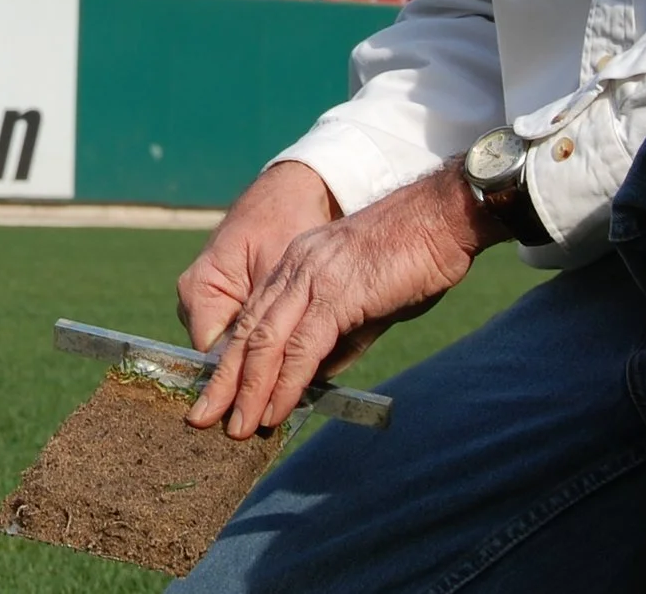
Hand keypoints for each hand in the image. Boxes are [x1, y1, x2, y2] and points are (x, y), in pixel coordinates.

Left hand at [186, 162, 500, 437]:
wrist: (443, 218)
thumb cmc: (414, 257)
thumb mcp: (366, 301)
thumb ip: (339, 336)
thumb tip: (317, 376)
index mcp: (297, 265)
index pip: (252, 317)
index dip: (232, 358)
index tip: (219, 393)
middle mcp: (295, 269)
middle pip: (247, 332)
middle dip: (223, 380)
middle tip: (203, 417)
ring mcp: (313, 280)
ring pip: (265, 342)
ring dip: (249, 390)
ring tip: (237, 427)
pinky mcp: (337, 295)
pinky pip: (301, 348)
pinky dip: (284, 383)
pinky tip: (275, 410)